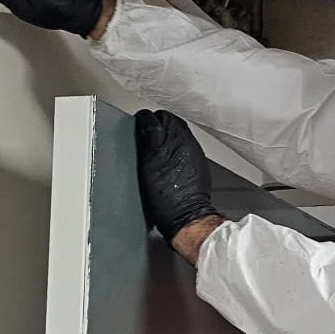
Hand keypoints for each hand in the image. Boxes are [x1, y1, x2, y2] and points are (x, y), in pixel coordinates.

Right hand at [134, 110, 222, 251]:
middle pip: (170, 122)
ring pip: (178, 134)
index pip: (159, 116)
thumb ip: (149, 137)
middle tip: (143, 135)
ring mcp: (194, 154)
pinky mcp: (197, 165)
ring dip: (165, 137)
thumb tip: (145, 120)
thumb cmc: (167, 196)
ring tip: (153, 148)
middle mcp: (189, 143)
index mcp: (177, 138)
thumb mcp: (148, 163)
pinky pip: (184, 149)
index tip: (137, 126)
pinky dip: (173, 150)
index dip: (145, 120)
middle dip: (156, 125)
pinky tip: (165, 162)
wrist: (185, 217)